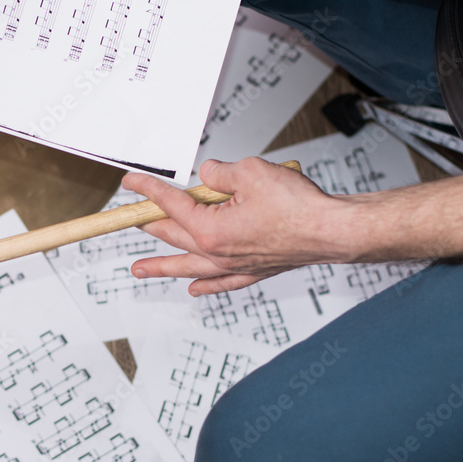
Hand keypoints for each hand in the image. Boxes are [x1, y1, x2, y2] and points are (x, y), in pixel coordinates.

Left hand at [121, 157, 353, 295]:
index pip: (170, 204)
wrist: (333, 231)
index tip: (131, 183)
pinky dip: (206, 286)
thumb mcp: (250, 171)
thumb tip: (209, 174)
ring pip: (188, 266)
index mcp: (210, 229)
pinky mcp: (254, 271)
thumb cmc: (299, 206)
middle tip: (129, 222)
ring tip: (138, 270)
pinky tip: (194, 289)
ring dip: (161, 266)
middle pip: (172, 237)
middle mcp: (217, 252)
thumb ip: (221, 172)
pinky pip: (221, 282)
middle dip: (148, 226)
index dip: (148, 190)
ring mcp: (234, 265)